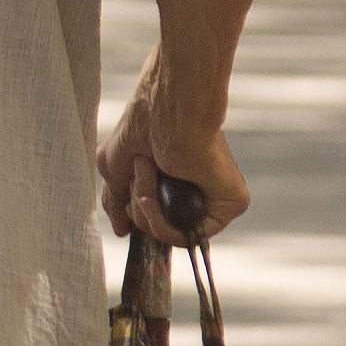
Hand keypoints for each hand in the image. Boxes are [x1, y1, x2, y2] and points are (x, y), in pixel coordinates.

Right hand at [102, 95, 249, 242]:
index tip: (124, 208)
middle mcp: (197, 190)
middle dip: (136, 206)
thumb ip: (116, 199)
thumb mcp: (116, 166)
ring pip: (171, 234)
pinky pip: (188, 236)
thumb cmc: (145, 124)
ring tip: (146, 171)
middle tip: (139, 171)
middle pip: (159, 228)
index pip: (156, 217)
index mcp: (177, 181)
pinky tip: (152, 198)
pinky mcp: (230, 204)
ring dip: (144, 209)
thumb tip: (121, 229)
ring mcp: (214, 198)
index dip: (135, 215)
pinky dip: (161, 223)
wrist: (169, 109)